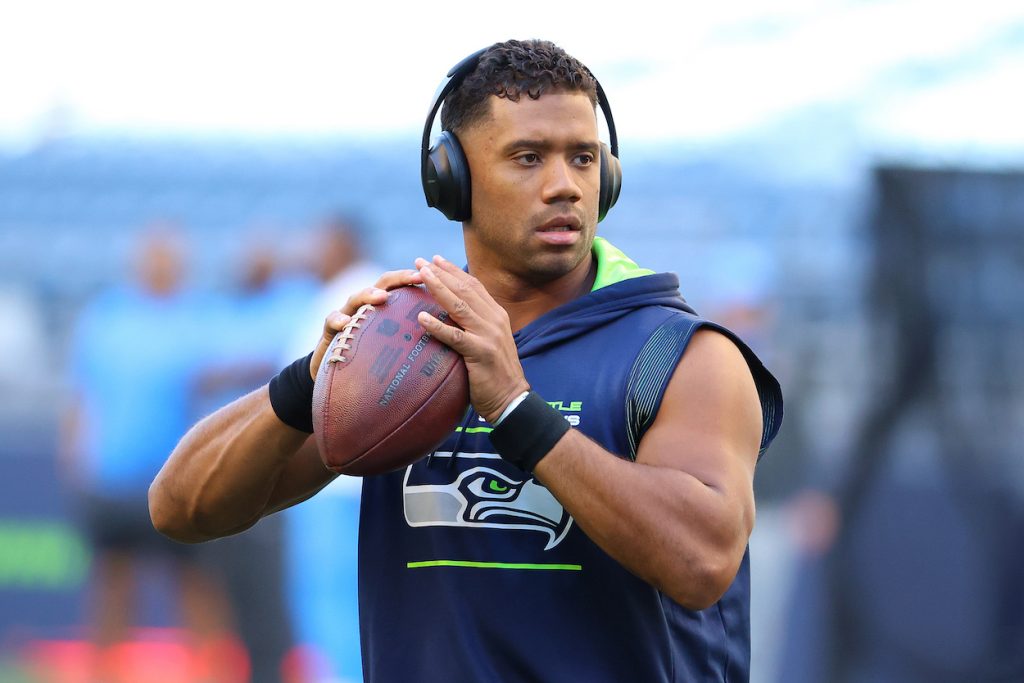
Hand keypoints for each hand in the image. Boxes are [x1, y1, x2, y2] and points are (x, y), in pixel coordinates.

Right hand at [308, 269, 423, 378]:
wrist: (334, 371)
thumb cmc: (370, 359)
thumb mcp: (391, 347)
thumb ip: (410, 339)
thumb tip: (444, 344)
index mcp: (382, 308)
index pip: (400, 287)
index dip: (415, 280)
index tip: (433, 277)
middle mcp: (365, 306)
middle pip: (381, 285)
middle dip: (399, 278)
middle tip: (417, 277)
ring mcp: (346, 315)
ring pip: (355, 298)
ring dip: (369, 295)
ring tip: (383, 297)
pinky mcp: (330, 330)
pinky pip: (331, 321)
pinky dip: (337, 320)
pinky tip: (345, 323)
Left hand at [414, 255, 529, 422]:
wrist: (512, 400)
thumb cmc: (495, 374)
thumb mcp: (489, 343)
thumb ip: (476, 327)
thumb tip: (453, 316)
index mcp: (497, 315)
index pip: (474, 286)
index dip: (454, 271)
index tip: (435, 260)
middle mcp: (494, 320)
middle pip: (465, 290)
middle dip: (441, 273)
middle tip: (421, 261)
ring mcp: (489, 336)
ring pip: (459, 306)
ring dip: (438, 289)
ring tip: (420, 276)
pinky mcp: (481, 353)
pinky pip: (456, 336)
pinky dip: (438, 326)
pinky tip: (421, 318)